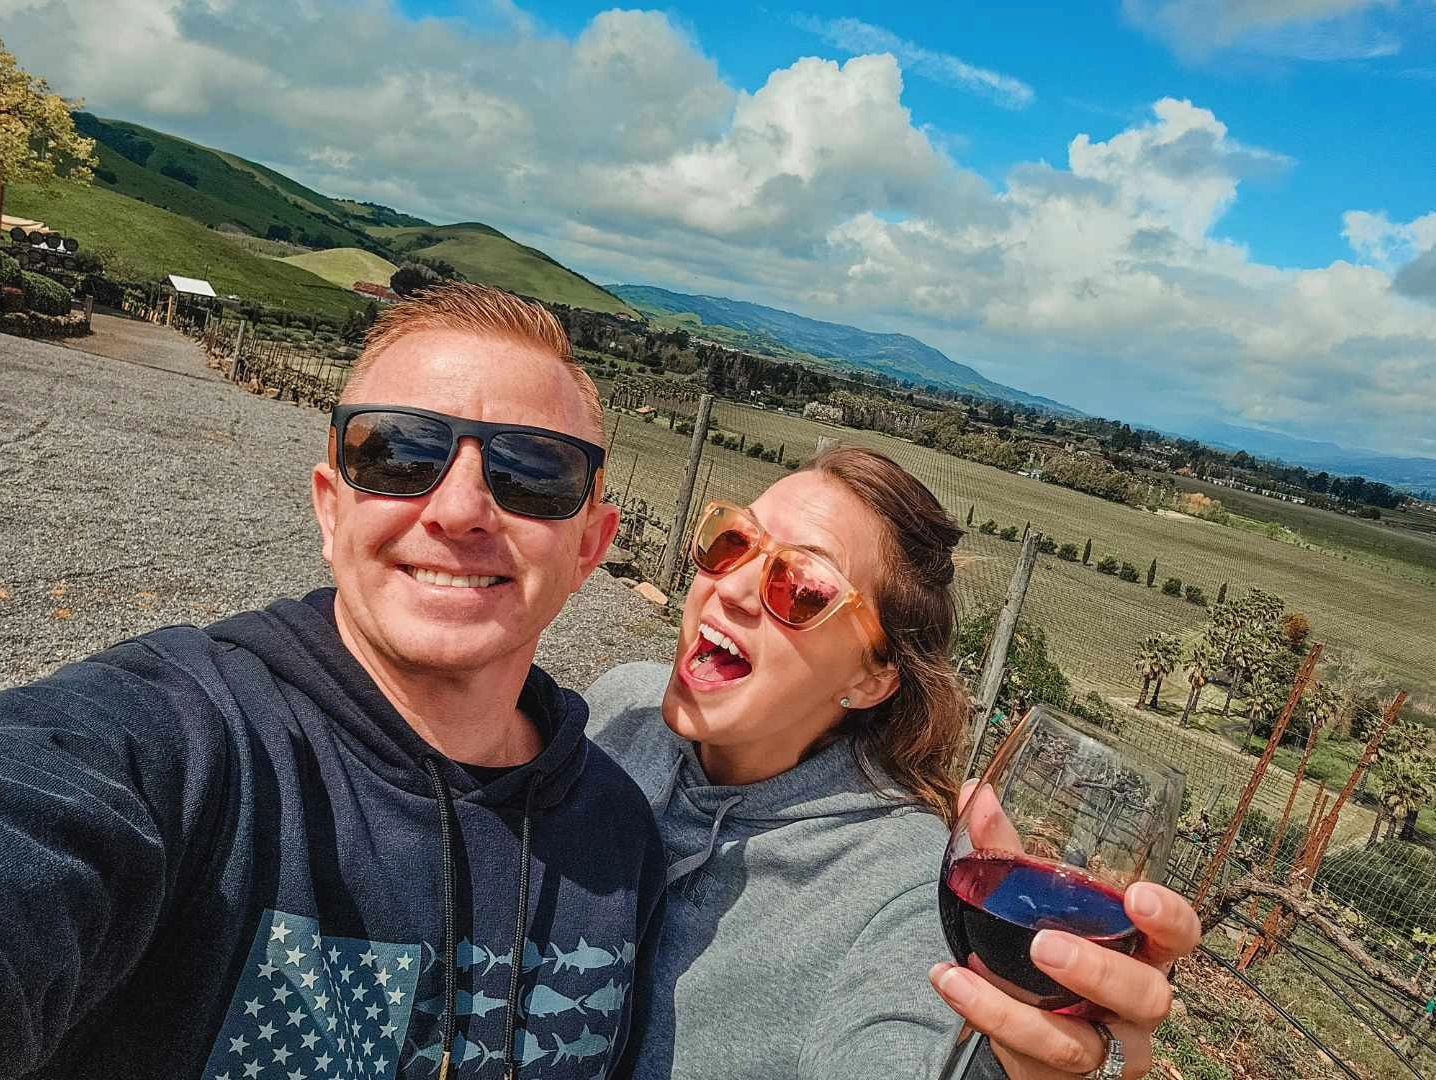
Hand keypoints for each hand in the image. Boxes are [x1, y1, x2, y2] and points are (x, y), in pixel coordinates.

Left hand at [928, 782, 1201, 1077]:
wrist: (1025, 1026)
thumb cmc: (1044, 952)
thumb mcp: (1030, 902)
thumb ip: (1007, 851)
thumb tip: (974, 794)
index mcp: (1139, 948)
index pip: (1181, 935)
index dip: (1170, 918)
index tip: (1139, 895)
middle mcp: (1134, 1001)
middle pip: (1147, 995)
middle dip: (1098, 971)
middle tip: (1044, 945)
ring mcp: (1104, 1046)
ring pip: (1086, 1044)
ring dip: (1019, 1010)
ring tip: (967, 970)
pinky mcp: (1064, 1074)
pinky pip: (1037, 1060)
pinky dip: (989, 1019)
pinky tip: (950, 983)